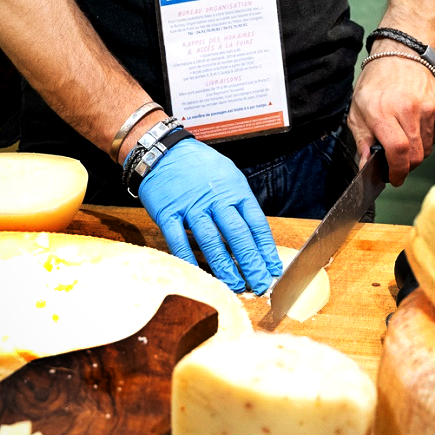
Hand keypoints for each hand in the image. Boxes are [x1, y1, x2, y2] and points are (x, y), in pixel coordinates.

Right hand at [138, 138, 283, 295]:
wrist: (162, 149)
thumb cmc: (198, 164)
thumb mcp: (227, 174)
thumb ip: (239, 201)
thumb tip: (254, 231)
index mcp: (234, 189)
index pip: (255, 223)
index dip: (265, 248)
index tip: (272, 267)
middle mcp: (215, 199)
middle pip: (237, 235)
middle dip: (251, 262)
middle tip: (260, 283)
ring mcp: (191, 206)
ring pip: (211, 241)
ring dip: (225, 266)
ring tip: (236, 285)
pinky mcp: (168, 213)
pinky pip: (178, 240)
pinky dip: (188, 259)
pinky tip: (199, 275)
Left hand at [348, 56, 434, 185]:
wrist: (400, 55)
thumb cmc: (375, 85)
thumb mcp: (357, 111)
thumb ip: (362, 141)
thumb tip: (366, 167)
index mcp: (383, 111)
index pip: (398, 150)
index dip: (397, 171)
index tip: (393, 178)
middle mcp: (408, 110)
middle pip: (415, 155)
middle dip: (406, 167)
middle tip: (397, 165)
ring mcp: (428, 108)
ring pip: (427, 149)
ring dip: (416, 154)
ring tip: (404, 141)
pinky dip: (426, 140)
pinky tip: (415, 128)